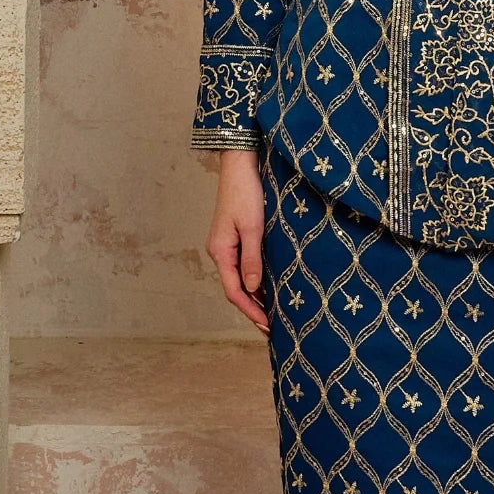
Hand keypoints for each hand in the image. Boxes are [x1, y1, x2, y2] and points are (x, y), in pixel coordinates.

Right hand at [205, 148, 267, 333]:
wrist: (240, 165)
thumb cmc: (246, 193)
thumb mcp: (253, 227)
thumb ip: (252, 258)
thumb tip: (254, 288)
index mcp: (220, 251)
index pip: (233, 291)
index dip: (250, 311)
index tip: (267, 326)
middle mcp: (220, 252)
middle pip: (236, 289)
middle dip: (253, 310)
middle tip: (274, 328)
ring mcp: (226, 246)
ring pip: (240, 279)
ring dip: (255, 298)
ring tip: (273, 314)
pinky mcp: (235, 238)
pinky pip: (244, 267)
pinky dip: (255, 281)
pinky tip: (269, 289)